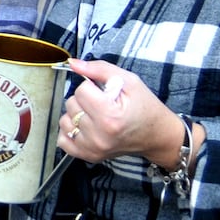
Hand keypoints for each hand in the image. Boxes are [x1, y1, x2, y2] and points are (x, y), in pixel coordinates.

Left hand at [58, 58, 178, 164]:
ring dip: (76, 115)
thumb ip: (99, 69)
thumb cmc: (145, 108)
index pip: (81, 90)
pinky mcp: (88, 155)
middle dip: (85, 100)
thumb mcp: (129, 81)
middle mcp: (99, 135)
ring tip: (96, 116)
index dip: (92, 87)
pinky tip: (87, 127)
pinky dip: (71, 131)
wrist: (156, 135)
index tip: (105, 93)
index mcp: (110, 116)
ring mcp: (93, 148)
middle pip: (71, 104)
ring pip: (64, 121)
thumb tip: (73, 64)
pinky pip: (63, 140)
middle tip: (103, 104)